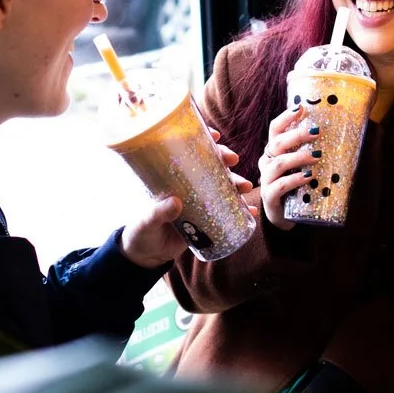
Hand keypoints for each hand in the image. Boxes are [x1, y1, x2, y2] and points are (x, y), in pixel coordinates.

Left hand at [120, 129, 255, 267]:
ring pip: (222, 186)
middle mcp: (188, 186)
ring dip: (236, 182)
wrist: (147, 257)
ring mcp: (199, 202)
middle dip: (224, 159)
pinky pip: (228, 211)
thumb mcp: (147, 222)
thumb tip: (176, 202)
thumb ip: (158, 213)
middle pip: (210, 165)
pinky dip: (241, 210)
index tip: (214, 135)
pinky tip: (251, 211)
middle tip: (233, 160)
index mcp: (171, 179)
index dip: (201, 140)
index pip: (187, 152)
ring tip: (245, 187)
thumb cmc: (142, 233)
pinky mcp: (207, 220)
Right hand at [256, 104, 315, 229]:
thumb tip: (341, 133)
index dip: (285, 117)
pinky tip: (308, 177)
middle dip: (297, 135)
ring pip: (279, 163)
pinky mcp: (269, 197)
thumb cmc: (297, 186)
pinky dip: (295, 179)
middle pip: (277, 143)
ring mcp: (266, 180)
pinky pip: (279, 185)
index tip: (301, 108)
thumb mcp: (303, 165)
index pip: (275, 129)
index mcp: (274, 151)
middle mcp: (267, 162)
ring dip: (299, 157)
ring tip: (317, 156)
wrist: (285, 216)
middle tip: (317, 132)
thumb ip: (312, 150)